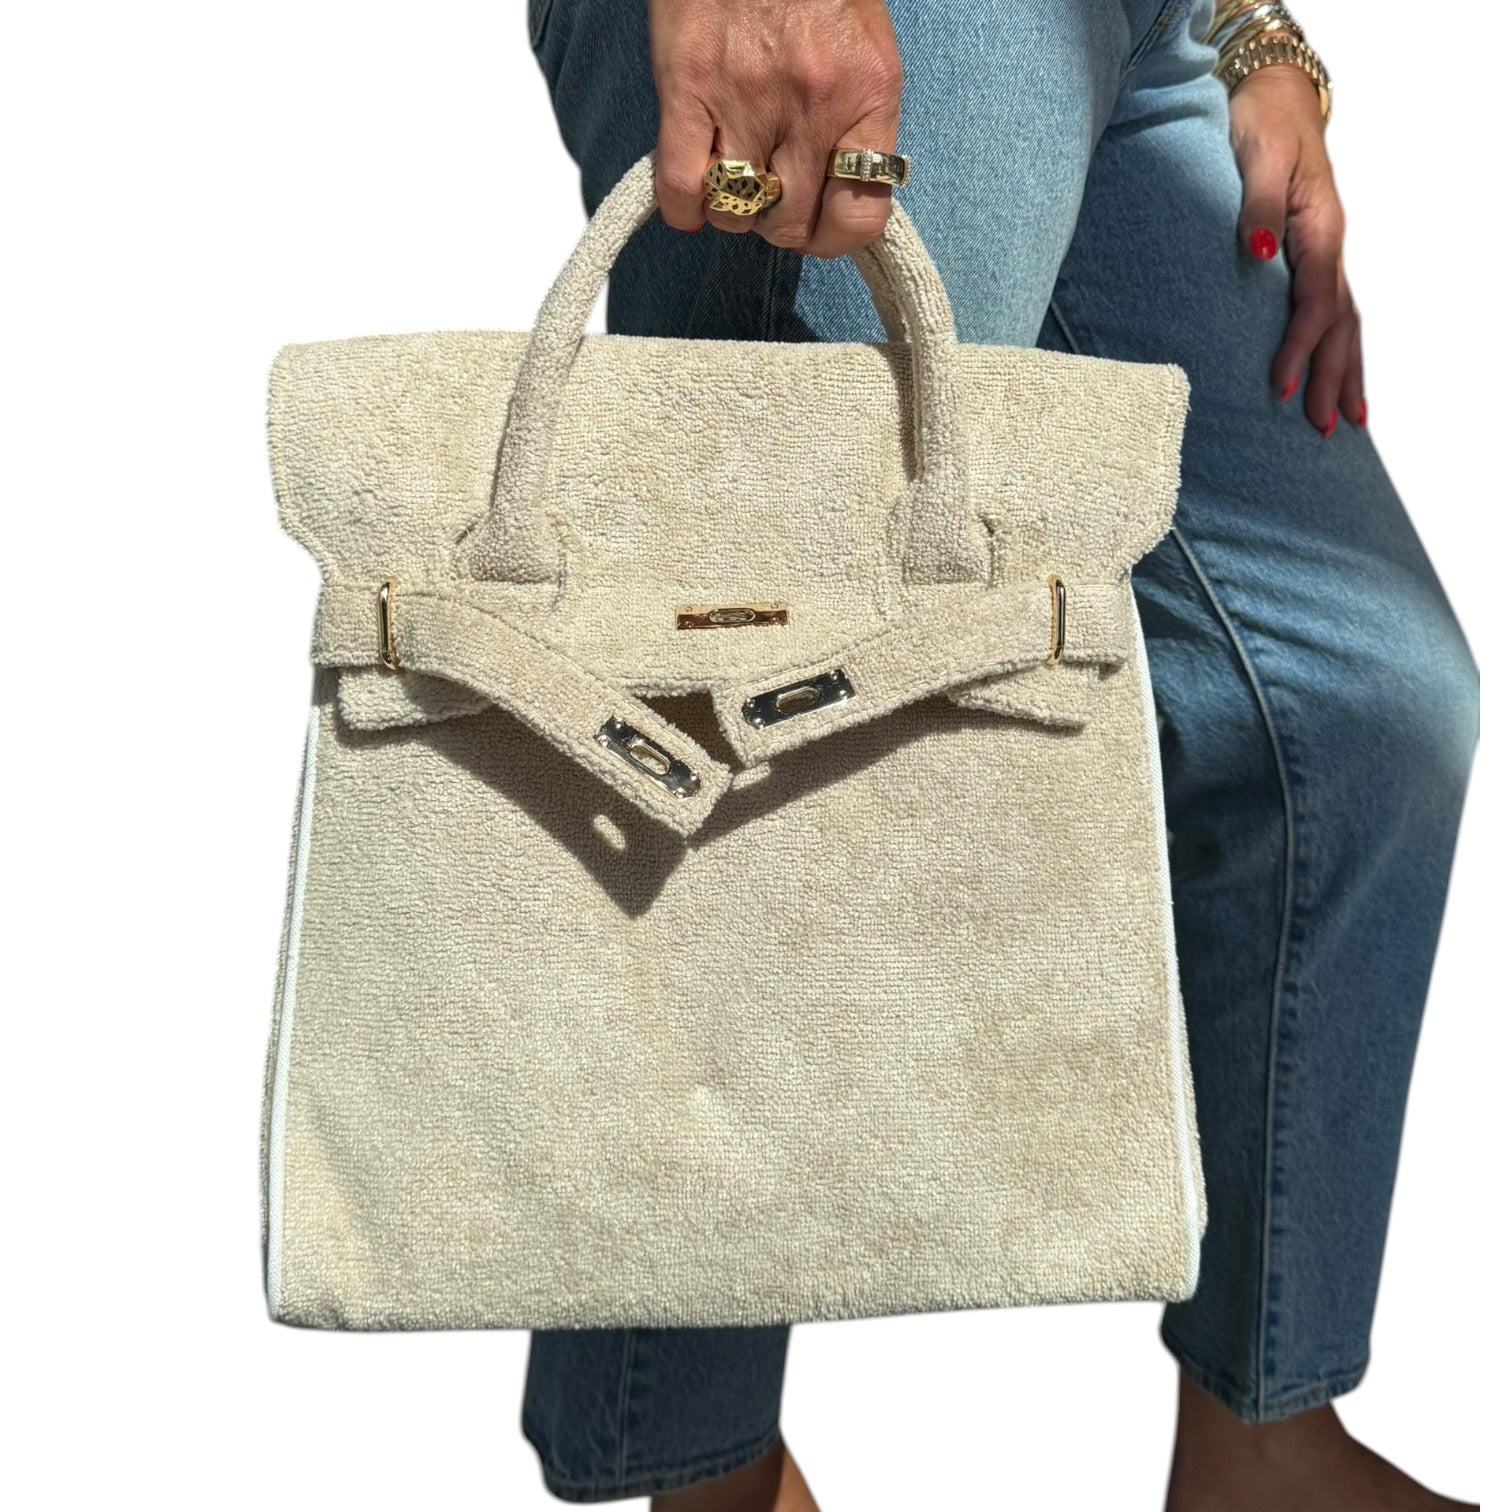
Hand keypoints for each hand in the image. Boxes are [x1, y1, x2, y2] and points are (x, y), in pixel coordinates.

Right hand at [647, 0, 903, 256]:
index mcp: (868, 91)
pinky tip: (690, 197)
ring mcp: (746, 98)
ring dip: (733, 210)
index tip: (820, 226)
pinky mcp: (687, 86)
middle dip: (779, 225)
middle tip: (772, 198)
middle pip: (790, 225)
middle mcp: (812, 103)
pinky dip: (684, 208)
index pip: (861, 216)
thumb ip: (858, 118)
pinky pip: (681, 187)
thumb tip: (841, 192)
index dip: (835, 237)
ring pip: (737, 213)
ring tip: (733, 177)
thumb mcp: (862, 44)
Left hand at [1228, 58, 1365, 434]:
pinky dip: (1337, 348)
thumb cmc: (1261, 126)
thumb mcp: (1256, 158)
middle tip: (1321, 427)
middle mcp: (1329, 247)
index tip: (1279, 388)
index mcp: (1318, 230)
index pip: (1314, 304)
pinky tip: (1334, 377)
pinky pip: (1333, 312)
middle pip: (1338, 324)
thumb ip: (1254, 206)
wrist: (1275, 100)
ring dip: (1344, 372)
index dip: (1298, 348)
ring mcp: (1325, 254)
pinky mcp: (1313, 257)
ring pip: (1345, 323)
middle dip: (1331, 377)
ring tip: (1344, 420)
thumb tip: (1261, 249)